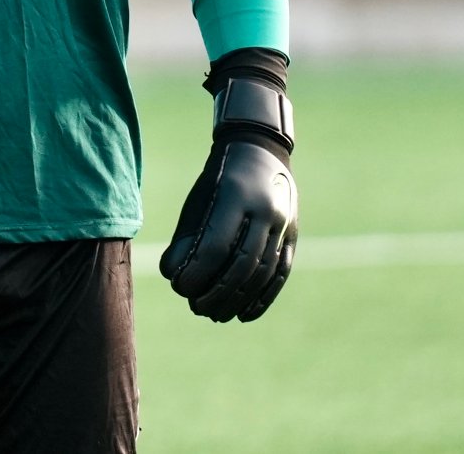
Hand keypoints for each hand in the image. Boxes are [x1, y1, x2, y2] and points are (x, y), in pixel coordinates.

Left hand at [160, 72, 297, 321]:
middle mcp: (264, 210)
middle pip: (242, 263)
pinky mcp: (292, 234)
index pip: (216, 244)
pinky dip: (263, 297)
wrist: (261, 149)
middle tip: (196, 307)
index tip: (179, 287)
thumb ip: (187, 236)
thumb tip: (171, 275)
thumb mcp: (199, 199)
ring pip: (263, 271)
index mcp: (235, 196)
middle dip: (217, 291)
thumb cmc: (220, 178)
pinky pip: (280, 272)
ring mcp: (283, 223)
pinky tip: (244, 314)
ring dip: (238, 299)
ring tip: (215, 314)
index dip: (197, 271)